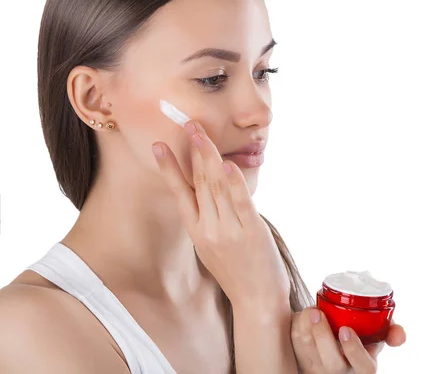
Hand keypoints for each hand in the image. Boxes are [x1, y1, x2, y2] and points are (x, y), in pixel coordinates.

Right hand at [151, 120, 289, 307]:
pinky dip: (234, 183)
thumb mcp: (212, 245)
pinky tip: (228, 164)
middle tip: (189, 125)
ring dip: (209, 158)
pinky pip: (240, 203)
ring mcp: (229, 231)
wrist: (256, 300)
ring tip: (202, 134)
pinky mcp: (251, 233)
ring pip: (216, 187)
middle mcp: (208, 229)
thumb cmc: (237, 271)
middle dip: (193, 151)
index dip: (169, 167)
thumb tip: (210, 190)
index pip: (180, 192)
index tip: (159, 146)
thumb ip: (208, 218)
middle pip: (198, 183)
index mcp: (197, 231)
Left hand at [291, 307, 405, 373]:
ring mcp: (319, 371)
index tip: (346, 329)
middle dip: (322, 336)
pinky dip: (296, 329)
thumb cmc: (357, 342)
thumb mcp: (376, 339)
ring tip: (309, 311)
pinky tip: (302, 317)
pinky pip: (294, 348)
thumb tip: (399, 334)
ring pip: (307, 354)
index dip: (353, 349)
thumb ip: (390, 332)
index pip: (363, 366)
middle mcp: (341, 373)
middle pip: (331, 363)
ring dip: (305, 329)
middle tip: (318, 313)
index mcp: (363, 367)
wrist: (332, 351)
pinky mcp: (301, 364)